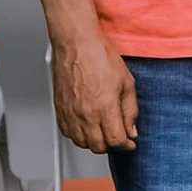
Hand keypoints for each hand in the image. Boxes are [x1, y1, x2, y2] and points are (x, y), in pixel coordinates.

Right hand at [54, 33, 137, 152]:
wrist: (77, 44)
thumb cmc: (100, 56)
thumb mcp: (126, 82)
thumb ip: (130, 110)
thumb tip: (132, 130)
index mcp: (104, 107)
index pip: (116, 141)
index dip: (126, 145)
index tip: (130, 143)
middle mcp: (86, 114)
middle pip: (99, 146)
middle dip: (111, 144)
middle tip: (118, 135)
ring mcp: (70, 113)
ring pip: (82, 143)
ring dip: (94, 142)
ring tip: (103, 131)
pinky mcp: (60, 110)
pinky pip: (68, 133)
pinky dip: (78, 135)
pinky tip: (86, 126)